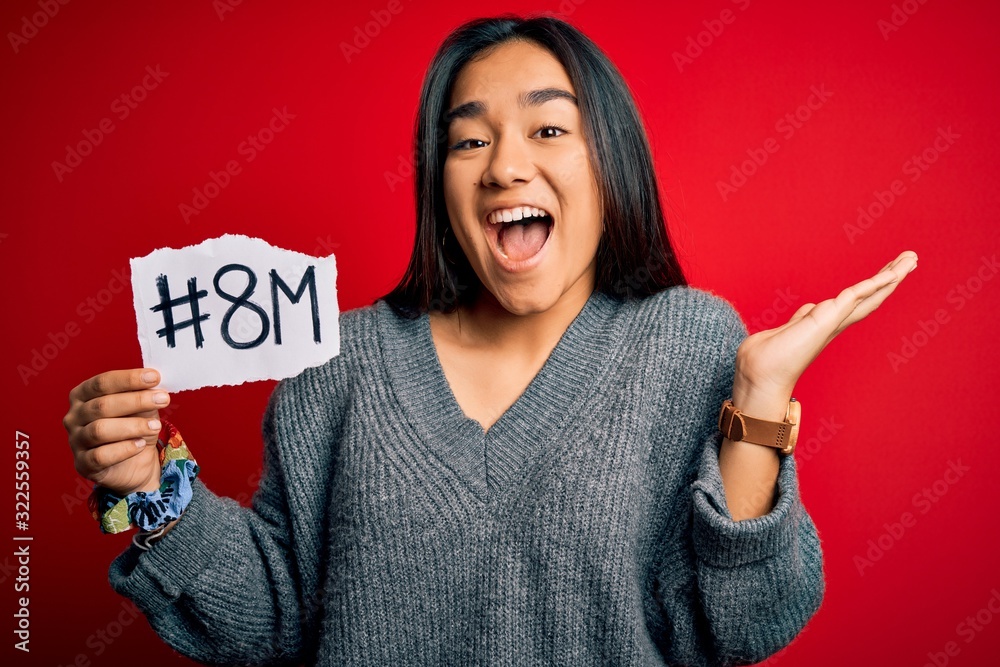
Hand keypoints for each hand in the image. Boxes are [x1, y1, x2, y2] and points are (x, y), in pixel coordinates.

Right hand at [63, 369, 168, 495]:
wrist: (134, 463)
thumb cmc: (133, 428)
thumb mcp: (141, 409)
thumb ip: (142, 397)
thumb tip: (152, 385)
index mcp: (83, 395)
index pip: (102, 383)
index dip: (129, 379)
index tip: (155, 377)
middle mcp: (74, 416)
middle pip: (102, 405)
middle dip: (136, 400)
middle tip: (163, 399)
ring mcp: (76, 441)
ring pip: (100, 430)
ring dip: (133, 426)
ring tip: (155, 426)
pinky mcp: (82, 464)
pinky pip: (100, 456)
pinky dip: (124, 449)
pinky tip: (140, 445)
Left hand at [734, 250, 917, 403]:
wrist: (758, 377)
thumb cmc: (764, 361)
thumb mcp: (784, 331)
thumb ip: (802, 319)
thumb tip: (809, 310)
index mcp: (823, 324)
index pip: (854, 301)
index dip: (873, 286)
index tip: (888, 271)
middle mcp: (832, 324)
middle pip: (869, 297)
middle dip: (890, 278)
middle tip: (911, 259)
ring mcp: (831, 322)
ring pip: (868, 295)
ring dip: (891, 276)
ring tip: (910, 259)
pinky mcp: (826, 320)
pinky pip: (855, 296)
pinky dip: (874, 284)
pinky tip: (891, 273)